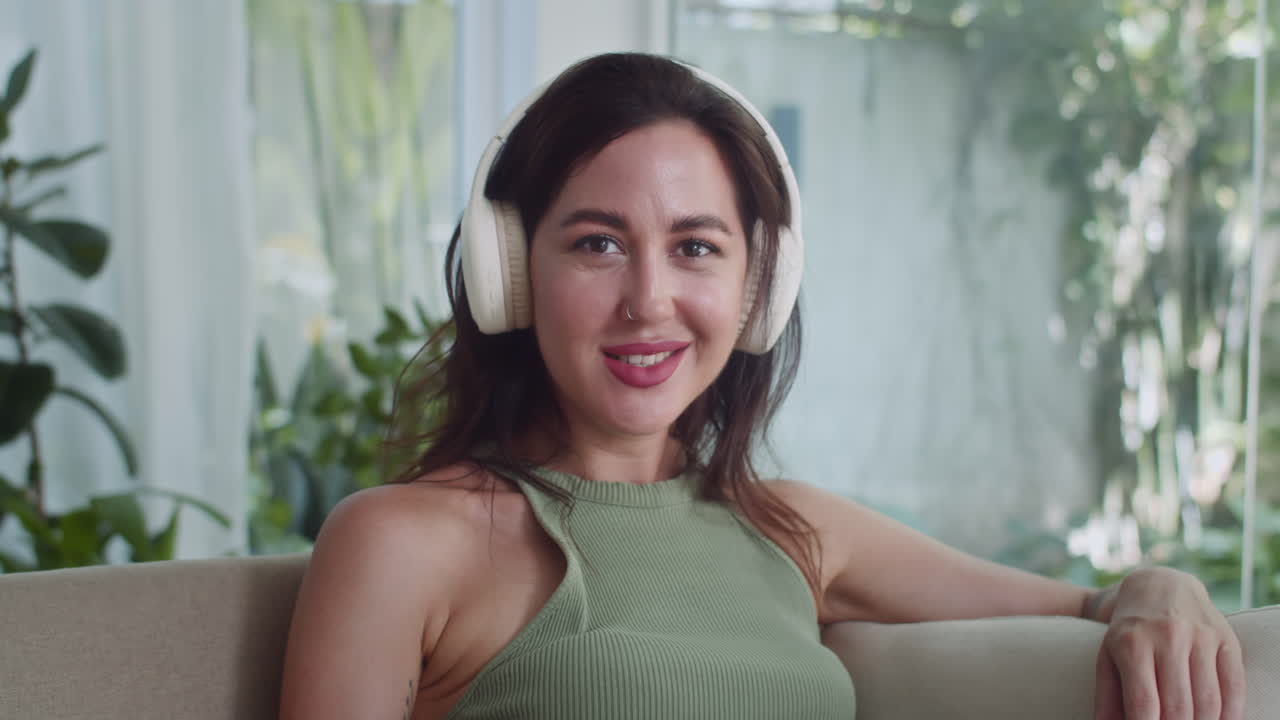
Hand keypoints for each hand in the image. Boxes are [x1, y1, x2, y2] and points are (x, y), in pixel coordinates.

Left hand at [1092, 567, 1244, 719]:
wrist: (1159, 586)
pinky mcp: (1225, 638)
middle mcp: (1167, 636)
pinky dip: (1230, 713)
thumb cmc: (1129, 631)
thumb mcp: (1109, 656)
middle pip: (1178, 706)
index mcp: (1132, 643)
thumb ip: (1108, 696)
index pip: (1144, 702)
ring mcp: (1199, 636)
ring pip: (1208, 701)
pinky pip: (1234, 685)